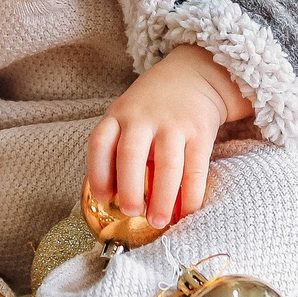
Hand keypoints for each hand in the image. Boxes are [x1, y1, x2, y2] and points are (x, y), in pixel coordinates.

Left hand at [86, 44, 250, 228]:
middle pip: (131, 154)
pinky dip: (192, 193)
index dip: (98, 173)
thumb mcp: (127, 115)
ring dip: (162, 197)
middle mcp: (143, 118)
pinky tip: (189, 212)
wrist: (195, 75)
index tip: (103, 198)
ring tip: (159, 221)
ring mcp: (173, 123)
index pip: (100, 142)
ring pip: (166, 164)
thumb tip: (113, 198)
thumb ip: (118, 148)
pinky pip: (195, 167)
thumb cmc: (153, 106)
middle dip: (129, 187)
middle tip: (130, 212)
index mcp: (118, 115)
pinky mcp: (200, 131)